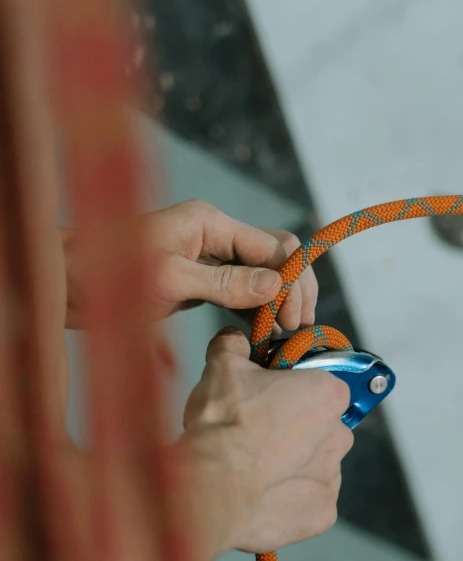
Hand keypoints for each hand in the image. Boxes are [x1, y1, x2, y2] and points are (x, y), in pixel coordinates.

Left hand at [62, 200, 317, 331]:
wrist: (68, 284)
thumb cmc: (108, 274)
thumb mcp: (169, 279)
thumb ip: (223, 282)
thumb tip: (275, 285)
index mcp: (210, 223)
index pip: (274, 244)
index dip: (291, 280)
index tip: (294, 318)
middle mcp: (215, 236)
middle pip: (274, 256)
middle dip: (291, 290)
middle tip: (296, 330)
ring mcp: (208, 258)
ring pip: (261, 275)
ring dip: (276, 302)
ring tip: (285, 337)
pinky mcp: (199, 281)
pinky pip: (240, 291)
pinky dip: (255, 310)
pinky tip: (263, 334)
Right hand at [182, 327, 353, 552]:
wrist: (211, 484)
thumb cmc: (224, 420)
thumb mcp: (222, 366)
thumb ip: (233, 345)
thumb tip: (233, 338)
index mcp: (327, 394)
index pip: (323, 386)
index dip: (295, 390)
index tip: (270, 397)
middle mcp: (340, 436)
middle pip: (322, 428)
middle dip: (295, 430)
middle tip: (256, 433)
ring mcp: (332, 479)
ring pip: (315, 466)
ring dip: (292, 465)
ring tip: (251, 467)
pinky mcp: (321, 516)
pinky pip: (307, 503)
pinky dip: (287, 499)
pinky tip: (257, 495)